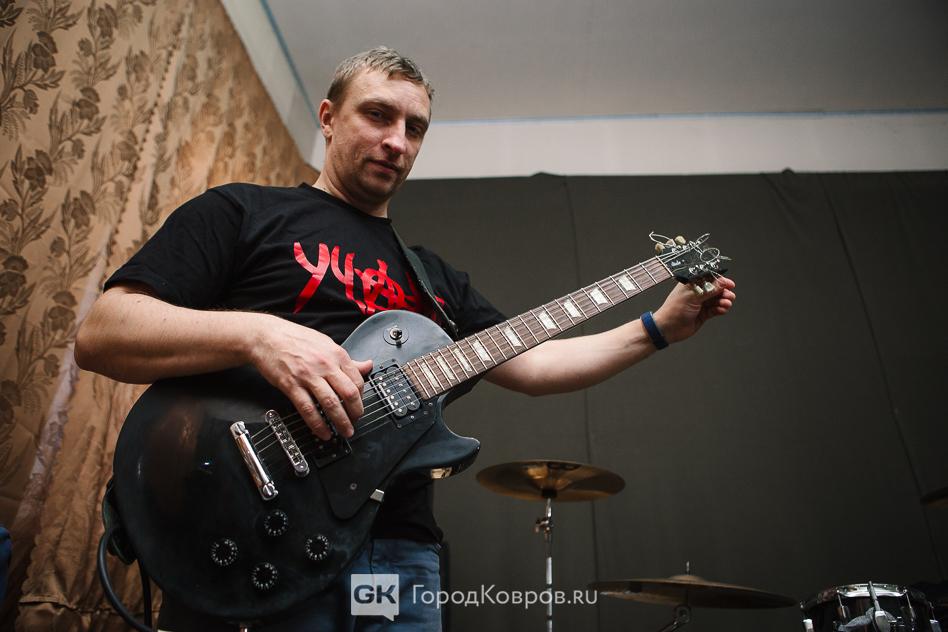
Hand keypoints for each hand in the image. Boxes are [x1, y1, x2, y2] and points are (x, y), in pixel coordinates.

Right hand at [249, 315, 372, 439]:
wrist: (266, 336)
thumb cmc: (295, 339)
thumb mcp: (326, 344)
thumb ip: (347, 359)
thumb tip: (367, 366)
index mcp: (336, 354)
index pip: (358, 380)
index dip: (361, 397)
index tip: (359, 405)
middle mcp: (324, 365)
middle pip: (348, 393)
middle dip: (355, 412)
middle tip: (356, 422)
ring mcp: (308, 376)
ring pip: (330, 403)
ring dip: (340, 422)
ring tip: (345, 431)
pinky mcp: (291, 385)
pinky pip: (308, 409)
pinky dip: (317, 424)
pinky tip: (323, 432)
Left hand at [652, 276, 735, 343]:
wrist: (668, 328)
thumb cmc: (675, 309)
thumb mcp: (693, 296)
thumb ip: (710, 290)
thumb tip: (723, 282)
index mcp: (692, 284)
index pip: (709, 278)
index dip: (720, 281)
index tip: (730, 284)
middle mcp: (697, 292)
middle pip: (716, 289)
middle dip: (724, 292)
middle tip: (729, 296)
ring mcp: (700, 303)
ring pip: (717, 300)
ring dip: (723, 301)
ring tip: (726, 304)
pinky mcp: (703, 314)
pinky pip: (715, 309)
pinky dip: (720, 309)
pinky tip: (722, 310)